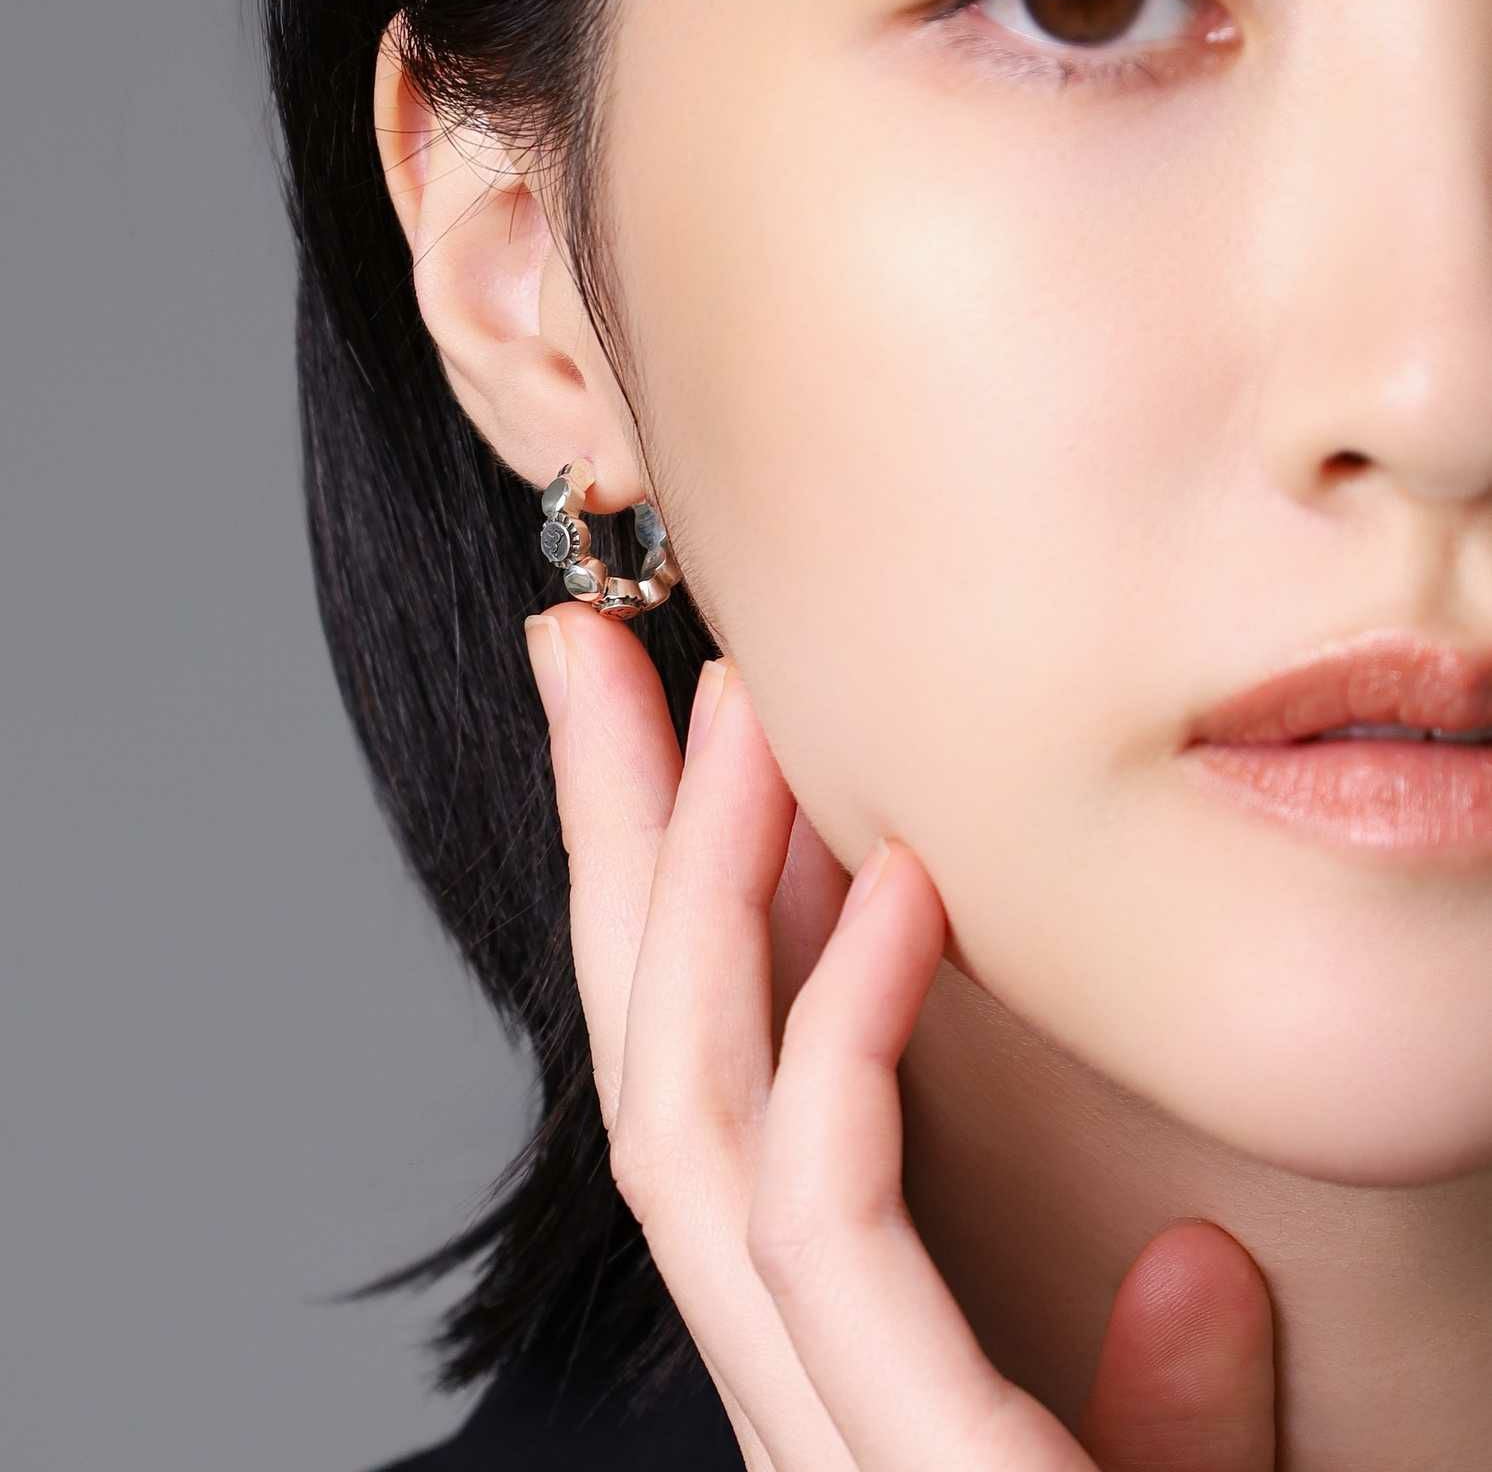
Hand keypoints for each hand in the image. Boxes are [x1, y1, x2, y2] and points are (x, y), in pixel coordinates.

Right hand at [525, 602, 1277, 1469]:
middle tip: (593, 657)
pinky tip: (899, 886)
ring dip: (701, 890)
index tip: (656, 736)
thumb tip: (1194, 1262)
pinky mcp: (880, 1469)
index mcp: (828, 1371)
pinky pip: (816, 1204)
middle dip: (614, 850)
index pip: (703, 1103)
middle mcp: (783, 1384)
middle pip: (650, 1075)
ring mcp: (806, 1428)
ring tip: (730, 713)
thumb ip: (1171, 1390)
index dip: (659, 912)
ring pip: (686, 1118)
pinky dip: (841, 1031)